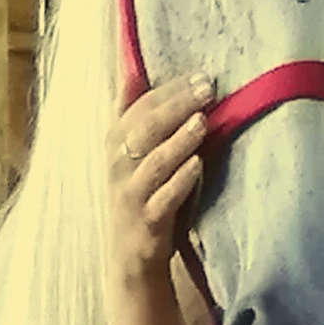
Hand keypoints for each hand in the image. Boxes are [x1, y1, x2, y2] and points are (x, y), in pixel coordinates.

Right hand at [108, 68, 214, 286]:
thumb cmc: (140, 195)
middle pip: (146, 129)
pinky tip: (198, 165)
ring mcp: (130, 194)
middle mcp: (118, 165)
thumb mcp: (132, 153)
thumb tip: (132, 67)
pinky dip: (180, 181)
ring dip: (179, 140)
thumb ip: (134, 113)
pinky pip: (163, 199)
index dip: (168, 89)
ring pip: (154, 162)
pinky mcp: (146, 222)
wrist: (130, 257)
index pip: (139, 107)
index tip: (199, 75)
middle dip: (177, 106)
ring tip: (202, 122)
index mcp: (116, 143)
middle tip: (207, 90)